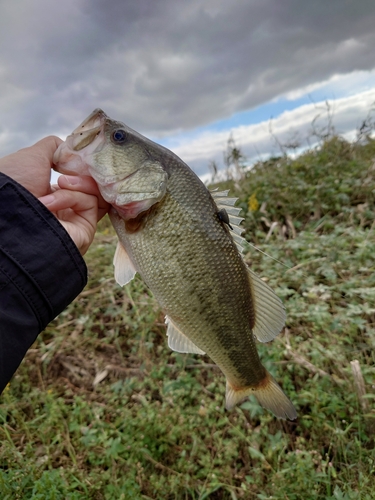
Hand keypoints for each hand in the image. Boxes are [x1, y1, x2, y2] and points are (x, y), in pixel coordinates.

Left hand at [0, 136, 108, 254]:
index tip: (78, 158)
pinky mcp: (84, 229)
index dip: (82, 167)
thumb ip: (53, 147)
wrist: (10, 212)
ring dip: (79, 184)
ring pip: (95, 193)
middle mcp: (63, 207)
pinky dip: (74, 197)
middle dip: (83, 174)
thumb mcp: (33, 156)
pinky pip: (91, 203)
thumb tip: (70, 147)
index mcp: (50, 192)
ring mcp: (75, 219)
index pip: (78, 178)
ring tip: (60, 184)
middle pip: (92, 186)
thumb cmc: (16, 183)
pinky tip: (52, 202)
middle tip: (68, 172)